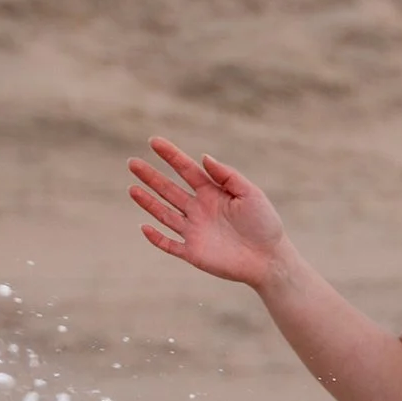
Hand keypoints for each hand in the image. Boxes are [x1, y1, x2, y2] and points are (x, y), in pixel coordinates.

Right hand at [129, 139, 290, 289]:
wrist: (269, 259)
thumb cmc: (264, 223)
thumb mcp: (250, 193)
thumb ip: (227, 176)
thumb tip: (204, 157)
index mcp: (212, 192)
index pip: (186, 170)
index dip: (170, 155)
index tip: (154, 141)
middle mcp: (199, 209)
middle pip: (169, 189)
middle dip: (150, 176)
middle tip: (132, 162)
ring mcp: (194, 231)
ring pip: (164, 214)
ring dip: (148, 202)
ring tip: (132, 188)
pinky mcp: (193, 252)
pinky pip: (169, 244)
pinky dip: (156, 238)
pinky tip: (144, 227)